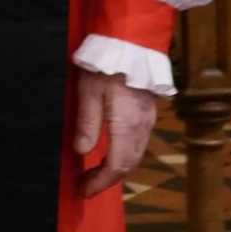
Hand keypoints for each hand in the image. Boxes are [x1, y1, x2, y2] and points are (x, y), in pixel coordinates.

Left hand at [72, 69, 156, 196]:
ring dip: (117, 168)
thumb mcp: (89, 92)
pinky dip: (124, 155)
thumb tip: (81, 152)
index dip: (100, 181)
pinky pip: (138, 143)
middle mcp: (142, 128)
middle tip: (86, 184)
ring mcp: (148, 121)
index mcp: (127, 127)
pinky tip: (111, 152)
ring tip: (95, 172)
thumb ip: (87, 123)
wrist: (133, 41)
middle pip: (128, 164)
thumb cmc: (107, 64)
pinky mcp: (148, 112)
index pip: (117, 166)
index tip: (83, 189)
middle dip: (107, 179)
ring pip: (135, 155)